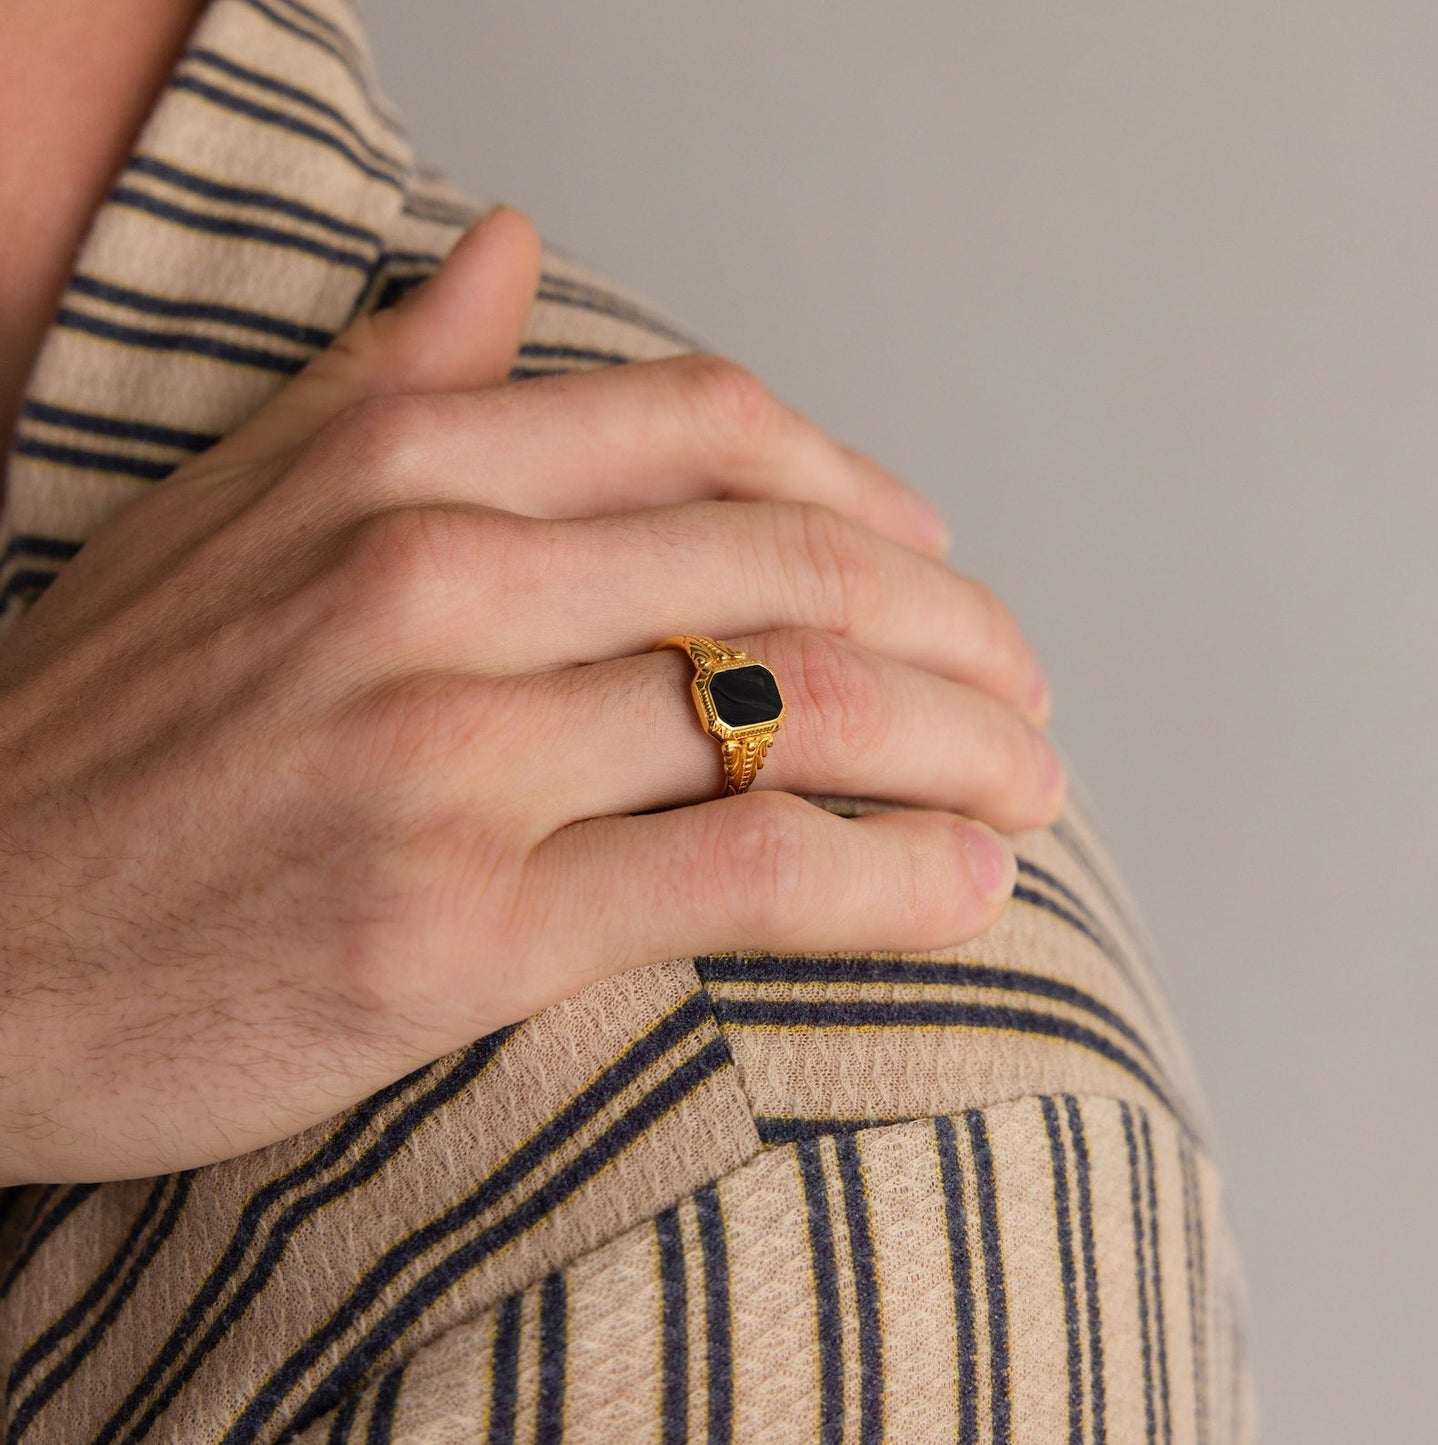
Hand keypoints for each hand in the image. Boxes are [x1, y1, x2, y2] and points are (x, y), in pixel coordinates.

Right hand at [0, 208, 1062, 1184]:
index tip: (935, 562)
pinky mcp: (456, 923)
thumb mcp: (227, 508)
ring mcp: (445, 748)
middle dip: (954, 630)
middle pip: (788, 564)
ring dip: (960, 745)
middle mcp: (431, 579)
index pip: (709, 429)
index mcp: (393, 466)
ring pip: (795, 703)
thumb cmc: (106, 740)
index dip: (861, 493)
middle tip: (1023, 689)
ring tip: (1028, 785)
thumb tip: (506, 249)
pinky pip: (739, 865)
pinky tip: (969, 886)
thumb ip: (392, 378)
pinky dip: (888, 876)